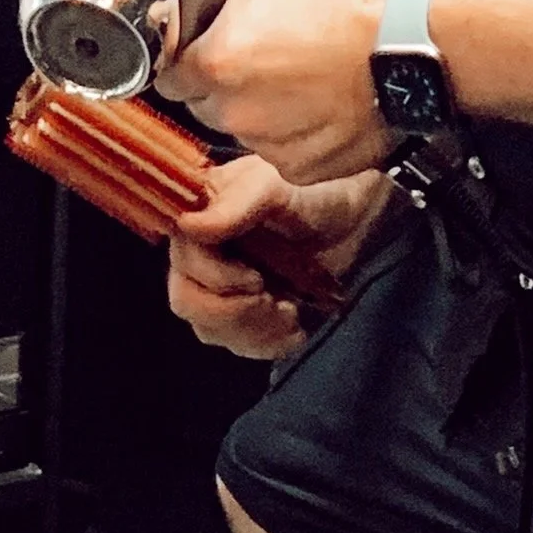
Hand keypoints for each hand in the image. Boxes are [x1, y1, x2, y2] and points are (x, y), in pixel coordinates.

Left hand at [160, 0, 393, 182]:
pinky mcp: (303, 168)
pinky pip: (280, 151)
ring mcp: (269, 145)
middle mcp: (235, 112)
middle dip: (220, 83)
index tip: (198, 52)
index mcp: (215, 62)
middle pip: (204, 103)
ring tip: (295, 77)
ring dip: (256, 108)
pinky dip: (291, 133)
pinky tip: (314, 103)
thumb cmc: (341, 6)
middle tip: (257, 56)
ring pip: (243, 128)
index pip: (168, 75)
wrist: (402, 49)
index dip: (182, 60)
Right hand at [166, 157, 388, 358]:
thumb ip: (236, 205)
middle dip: (233, 311)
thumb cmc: (314, 191)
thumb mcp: (280, 188)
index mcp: (201, 211)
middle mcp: (200, 250)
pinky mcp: (241, 312)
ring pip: (209, 328)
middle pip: (186, 299)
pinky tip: (295, 327)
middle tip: (274, 300)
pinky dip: (268, 343)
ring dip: (255, 329)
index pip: (182, 257)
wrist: (350, 217)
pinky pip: (237, 344)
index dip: (214, 278)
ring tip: (292, 311)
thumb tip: (186, 226)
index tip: (257, 280)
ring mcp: (219, 285)